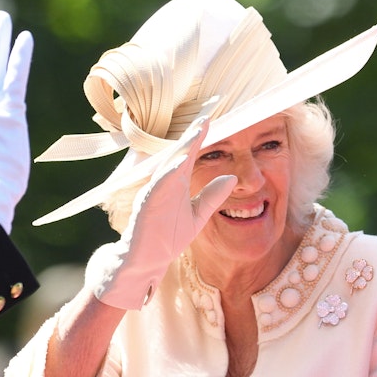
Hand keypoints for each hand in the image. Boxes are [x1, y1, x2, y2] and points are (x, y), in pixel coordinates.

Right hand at [90, 110, 235, 309]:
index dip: (200, 136)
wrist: (145, 262)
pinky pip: (158, 186)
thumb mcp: (197, 216)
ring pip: (168, 164)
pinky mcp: (146, 205)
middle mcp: (165, 183)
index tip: (212, 118)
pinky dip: (168, 174)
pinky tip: (180, 163)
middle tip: (208, 114)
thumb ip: (212, 197)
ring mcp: (154, 192)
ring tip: (198, 130)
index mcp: (177, 183)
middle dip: (193, 133)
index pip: (190, 154)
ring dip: (182, 147)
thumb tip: (231, 178)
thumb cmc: (166, 238)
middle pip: (179, 152)